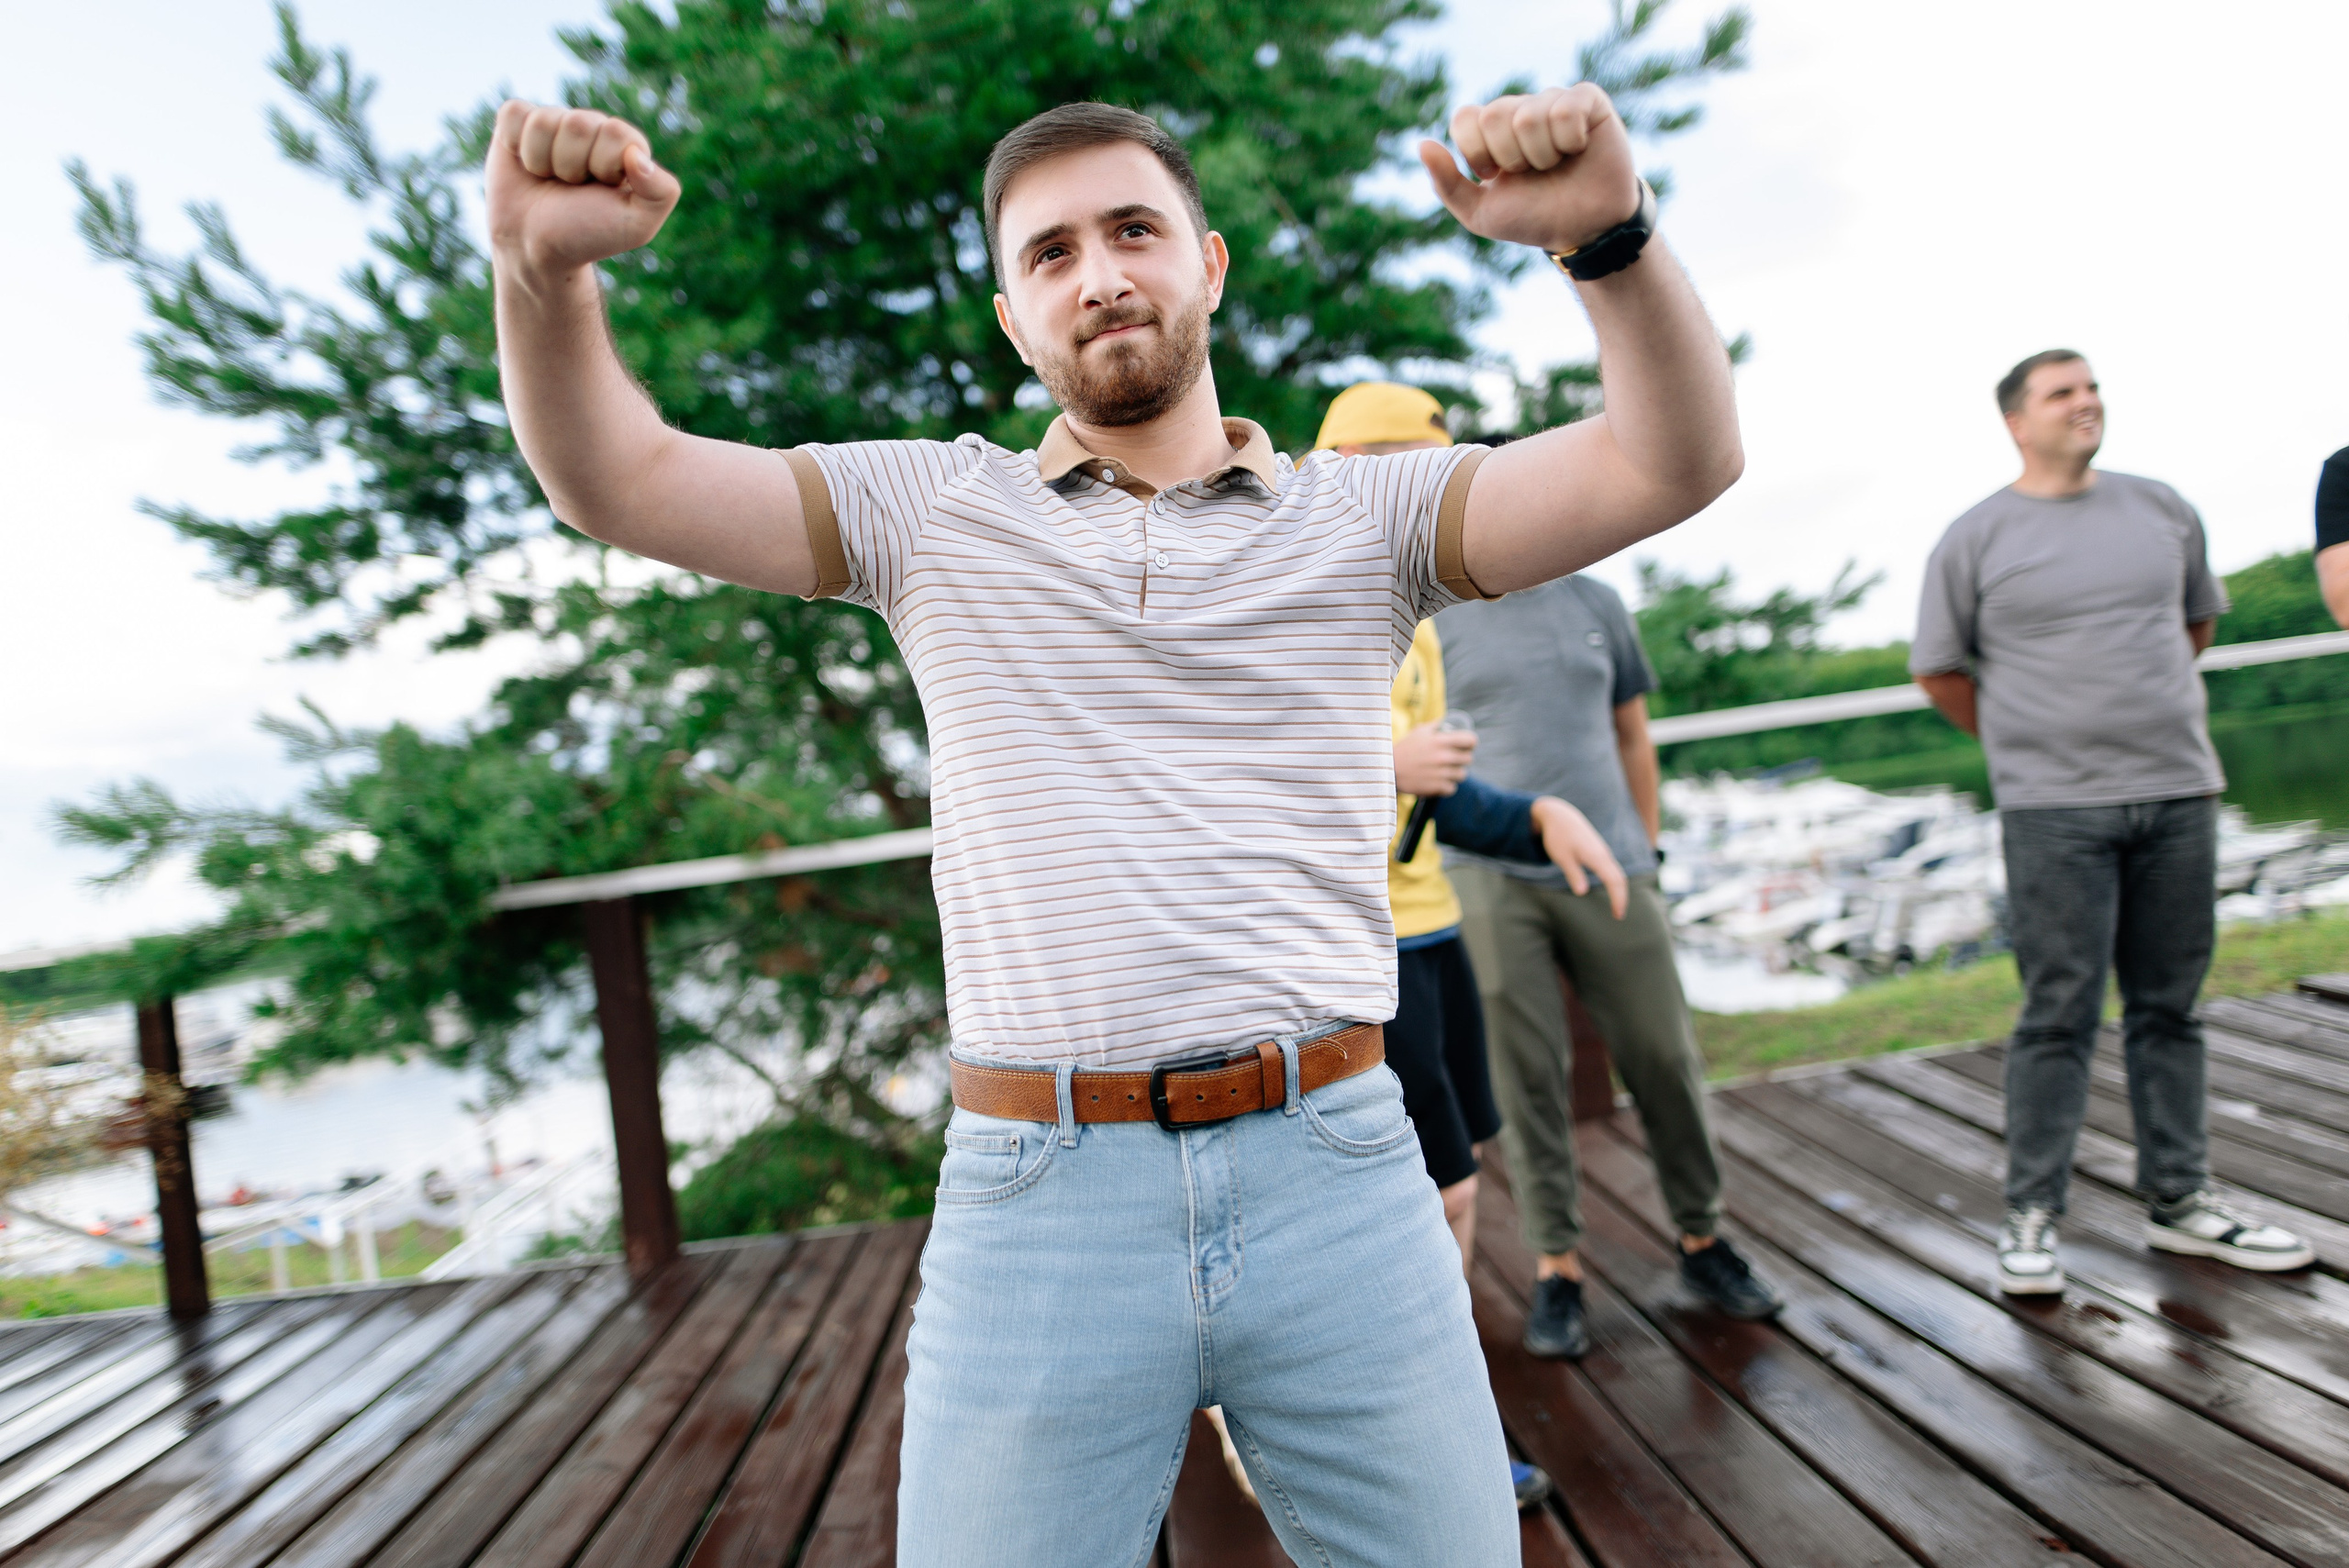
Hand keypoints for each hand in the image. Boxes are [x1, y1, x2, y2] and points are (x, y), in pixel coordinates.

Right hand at [487, 101, 680, 278]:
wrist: (536, 249)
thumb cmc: (588, 235)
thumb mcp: (638, 225)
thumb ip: (661, 192)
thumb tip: (637, 154)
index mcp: (625, 145)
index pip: (616, 131)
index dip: (603, 165)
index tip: (600, 190)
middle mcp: (592, 128)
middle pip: (578, 123)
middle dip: (571, 166)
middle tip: (571, 189)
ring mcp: (555, 123)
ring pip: (544, 121)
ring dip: (542, 161)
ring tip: (549, 181)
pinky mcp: (519, 123)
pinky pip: (514, 113)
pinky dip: (515, 145)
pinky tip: (526, 166)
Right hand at [1394, 722, 1475, 796]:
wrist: (1389, 770)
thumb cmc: (1404, 749)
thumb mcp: (1419, 732)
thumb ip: (1436, 726)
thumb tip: (1448, 721)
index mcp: (1440, 740)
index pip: (1470, 740)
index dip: (1471, 742)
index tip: (1467, 745)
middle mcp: (1443, 756)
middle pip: (1468, 759)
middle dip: (1463, 758)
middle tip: (1454, 759)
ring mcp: (1441, 773)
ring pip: (1462, 775)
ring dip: (1455, 773)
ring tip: (1445, 771)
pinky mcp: (1437, 787)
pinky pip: (1452, 788)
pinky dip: (1447, 786)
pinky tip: (1439, 782)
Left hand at [1417, 85, 1639, 256]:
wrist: (1584, 231)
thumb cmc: (1533, 218)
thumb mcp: (1481, 213)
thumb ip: (1447, 184)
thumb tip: (1422, 145)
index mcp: (1490, 130)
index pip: (1465, 117)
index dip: (1478, 152)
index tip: (1495, 175)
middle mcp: (1519, 110)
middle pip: (1494, 115)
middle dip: (1510, 157)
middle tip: (1531, 173)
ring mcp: (1553, 101)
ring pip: (1530, 116)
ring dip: (1542, 155)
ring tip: (1557, 165)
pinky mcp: (1588, 101)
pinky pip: (1566, 109)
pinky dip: (1570, 140)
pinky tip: (1579, 149)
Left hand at [1531, 797, 1627, 918]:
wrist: (1560, 815)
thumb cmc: (1558, 836)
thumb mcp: (1562, 857)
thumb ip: (1573, 874)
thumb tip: (1582, 892)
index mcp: (1596, 856)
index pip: (1613, 881)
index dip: (1618, 898)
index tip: (1618, 914)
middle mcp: (1603, 854)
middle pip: (1619, 878)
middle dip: (1621, 897)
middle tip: (1618, 915)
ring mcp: (1602, 852)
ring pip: (1617, 872)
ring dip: (1619, 889)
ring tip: (1616, 906)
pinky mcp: (1598, 851)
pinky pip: (1611, 868)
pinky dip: (1614, 881)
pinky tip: (1612, 889)